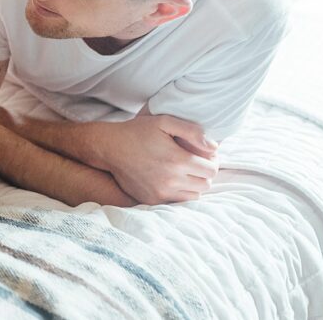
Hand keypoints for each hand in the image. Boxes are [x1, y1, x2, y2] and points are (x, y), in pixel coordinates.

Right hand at [93, 115, 218, 204]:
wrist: (109, 148)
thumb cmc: (137, 132)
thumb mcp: (164, 121)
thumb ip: (192, 131)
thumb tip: (213, 147)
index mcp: (177, 160)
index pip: (211, 170)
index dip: (212, 161)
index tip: (205, 156)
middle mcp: (171, 179)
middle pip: (205, 185)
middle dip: (204, 174)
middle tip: (196, 163)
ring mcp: (160, 192)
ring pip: (193, 196)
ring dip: (193, 185)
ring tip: (184, 172)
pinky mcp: (151, 199)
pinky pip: (176, 201)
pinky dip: (178, 192)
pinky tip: (171, 179)